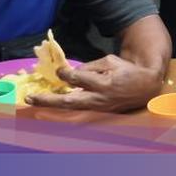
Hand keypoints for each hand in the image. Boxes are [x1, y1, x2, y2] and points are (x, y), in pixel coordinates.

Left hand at [26, 54, 163, 112]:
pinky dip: (62, 112)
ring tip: (34, 104)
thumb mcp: (110, 61)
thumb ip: (90, 67)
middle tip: (30, 98)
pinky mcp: (98, 114)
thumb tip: (71, 73)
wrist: (145, 87)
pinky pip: (77, 113)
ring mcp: (98, 109)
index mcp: (104, 83)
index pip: (78, 78)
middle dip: (48, 100)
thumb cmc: (126, 71)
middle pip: (69, 101)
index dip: (65, 74)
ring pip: (70, 111)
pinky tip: (49, 110)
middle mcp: (99, 98)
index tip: (59, 70)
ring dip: (51, 108)